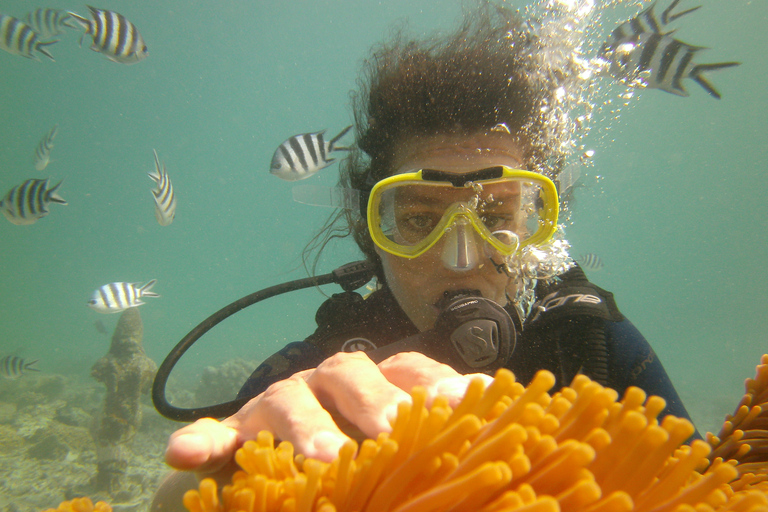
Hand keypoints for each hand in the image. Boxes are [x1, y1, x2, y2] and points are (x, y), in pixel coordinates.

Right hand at [164, 351, 492, 482]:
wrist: (282, 455)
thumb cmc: (357, 444)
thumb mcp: (402, 436)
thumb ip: (440, 425)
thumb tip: (506, 402)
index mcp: (377, 380)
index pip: (411, 369)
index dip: (440, 385)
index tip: (473, 404)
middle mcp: (329, 381)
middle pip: (353, 376)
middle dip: (376, 404)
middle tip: (398, 433)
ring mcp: (279, 402)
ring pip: (288, 403)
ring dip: (304, 430)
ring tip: (324, 461)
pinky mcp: (235, 431)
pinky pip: (216, 434)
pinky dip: (202, 441)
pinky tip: (185, 454)